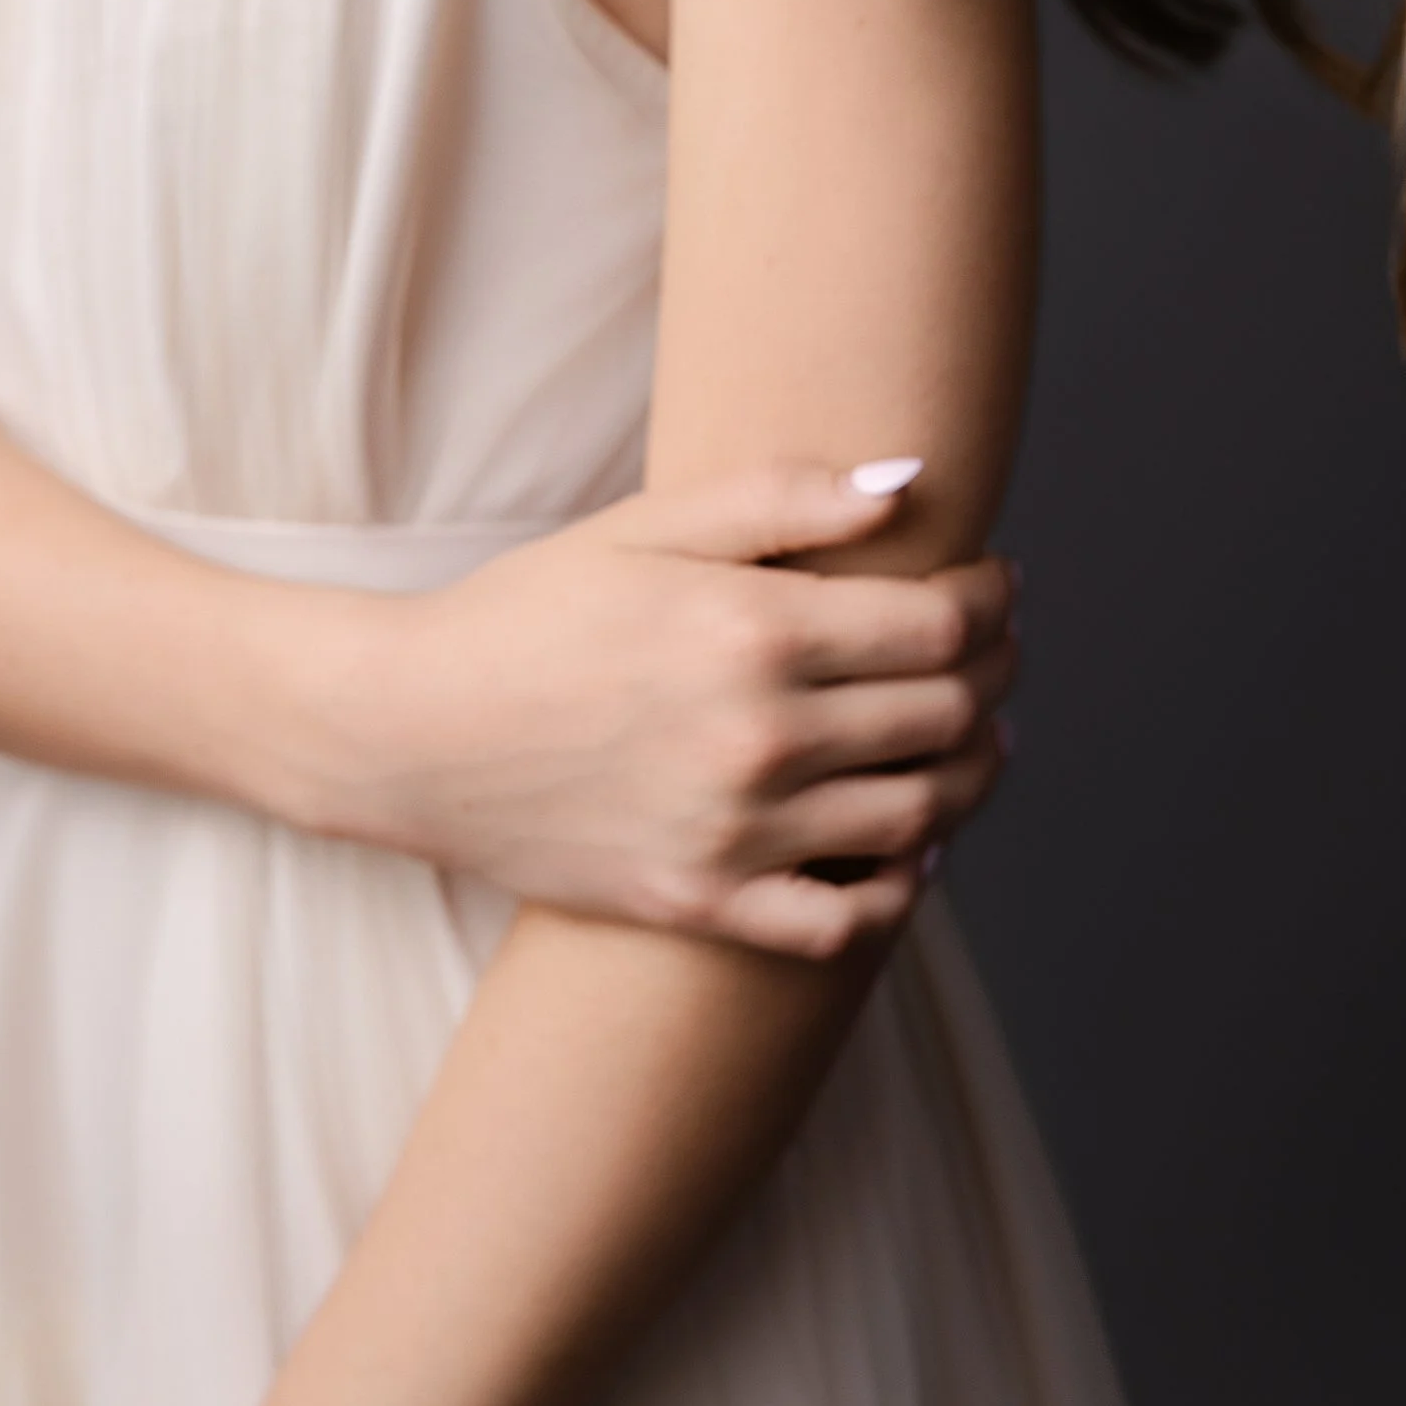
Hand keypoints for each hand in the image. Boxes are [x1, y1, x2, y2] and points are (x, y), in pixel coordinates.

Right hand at [347, 465, 1013, 954]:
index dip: (994, 601)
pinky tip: (908, 851)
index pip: (942, 625)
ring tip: (973, 742)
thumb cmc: (525, 611)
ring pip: (919, 819)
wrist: (410, 729)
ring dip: (970, 776)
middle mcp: (762, 738)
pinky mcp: (703, 902)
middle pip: (947, 717)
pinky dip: (898, 889)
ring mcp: (736, 833)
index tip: (996, 583)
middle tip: (996, 653)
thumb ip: (779, 499)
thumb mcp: (643, 526)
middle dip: (995, 676)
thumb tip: (907, 484)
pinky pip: (844, 922)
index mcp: (755, 630)